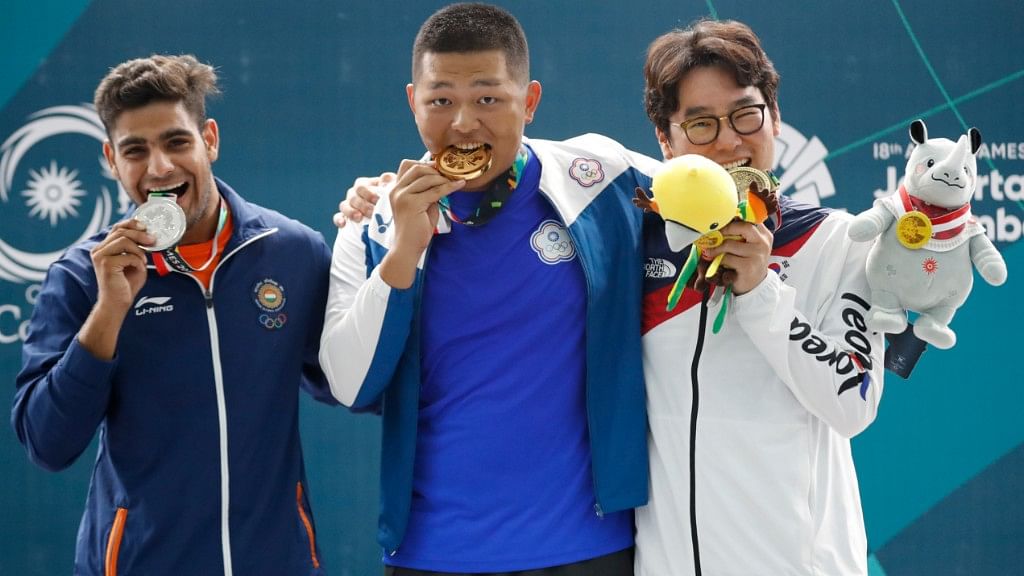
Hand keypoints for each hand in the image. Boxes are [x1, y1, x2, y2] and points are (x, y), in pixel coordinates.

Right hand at [90, 219, 153, 312]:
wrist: (117, 304)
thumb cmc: (126, 284)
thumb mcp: (134, 261)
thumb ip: (137, 248)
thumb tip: (149, 235)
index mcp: (104, 247)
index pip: (117, 228)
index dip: (132, 223)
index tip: (146, 226)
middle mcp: (98, 250)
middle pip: (121, 231)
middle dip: (140, 234)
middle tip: (153, 240)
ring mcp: (100, 256)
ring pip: (124, 241)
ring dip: (139, 251)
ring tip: (143, 262)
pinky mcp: (105, 264)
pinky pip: (128, 256)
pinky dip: (138, 262)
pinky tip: (138, 270)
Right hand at [333, 172, 393, 227]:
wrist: (393, 216)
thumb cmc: (394, 200)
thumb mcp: (394, 189)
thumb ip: (390, 182)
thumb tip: (384, 180)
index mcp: (366, 185)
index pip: (361, 186)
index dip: (368, 193)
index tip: (377, 200)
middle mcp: (355, 194)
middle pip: (352, 196)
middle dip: (362, 204)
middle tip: (372, 213)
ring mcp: (349, 205)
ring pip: (344, 205)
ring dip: (350, 211)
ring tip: (359, 218)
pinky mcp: (345, 217)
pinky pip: (338, 217)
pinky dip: (339, 219)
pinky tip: (343, 224)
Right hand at [378, 160, 464, 287]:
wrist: (407, 248)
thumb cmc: (416, 229)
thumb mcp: (420, 204)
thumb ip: (426, 191)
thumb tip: (442, 179)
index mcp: (395, 189)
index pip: (407, 165)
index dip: (424, 163)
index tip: (439, 167)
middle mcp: (396, 190)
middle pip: (417, 168)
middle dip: (435, 169)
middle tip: (449, 175)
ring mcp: (403, 196)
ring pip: (427, 178)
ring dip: (444, 179)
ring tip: (455, 182)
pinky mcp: (412, 203)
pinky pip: (435, 191)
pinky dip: (449, 187)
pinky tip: (459, 185)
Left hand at [702, 220, 771, 294]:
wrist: (755, 285)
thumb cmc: (748, 262)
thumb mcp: (749, 246)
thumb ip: (740, 233)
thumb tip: (719, 222)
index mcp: (764, 233)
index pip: (749, 218)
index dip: (733, 218)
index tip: (721, 221)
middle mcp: (763, 242)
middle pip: (742, 226)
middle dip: (724, 230)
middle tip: (713, 235)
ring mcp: (757, 254)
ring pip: (730, 244)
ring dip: (717, 249)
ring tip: (711, 252)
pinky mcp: (748, 266)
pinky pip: (727, 258)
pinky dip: (719, 260)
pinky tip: (719, 263)